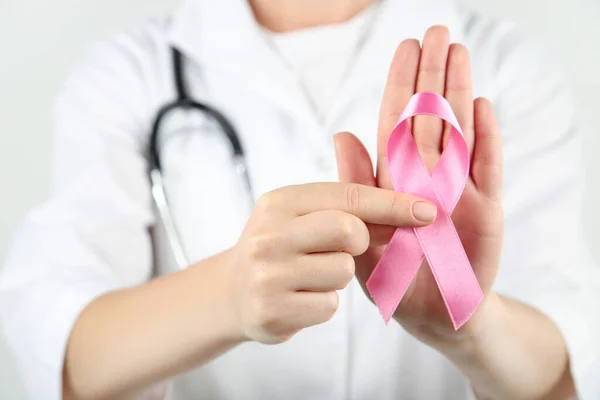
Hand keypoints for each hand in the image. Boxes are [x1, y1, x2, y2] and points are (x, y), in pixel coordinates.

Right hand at [227, 183, 436, 343]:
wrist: (232, 290)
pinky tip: (301, 297)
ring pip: (343, 271)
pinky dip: (323, 302)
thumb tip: (411, 210)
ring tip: (311, 274)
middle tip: (345, 246)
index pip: (347, 196)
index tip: (428, 211)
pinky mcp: (270, 311)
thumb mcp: (304, 217)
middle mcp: (269, 235)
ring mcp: (267, 275)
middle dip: (360, 240)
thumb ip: (350, 211)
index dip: (392, 203)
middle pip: (349, 230)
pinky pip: (328, 305)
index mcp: (279, 202)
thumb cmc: (281, 247)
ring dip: (338, 275)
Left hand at [335, 26, 503, 340]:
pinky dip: (485, 140)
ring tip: (460, 53)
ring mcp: (459, 189)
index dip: (401, 85)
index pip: (397, 121)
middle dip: (432, 74)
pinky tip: (482, 107)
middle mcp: (428, 175)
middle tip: (437, 31)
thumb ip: (356, 183)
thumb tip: (340, 133)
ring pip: (459, 132)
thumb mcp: (363, 231)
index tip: (405, 47)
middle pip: (431, 116)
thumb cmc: (392, 275)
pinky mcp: (485, 210)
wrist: (429, 314)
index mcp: (396, 177)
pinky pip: (486, 170)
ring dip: (459, 93)